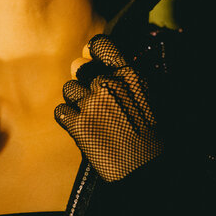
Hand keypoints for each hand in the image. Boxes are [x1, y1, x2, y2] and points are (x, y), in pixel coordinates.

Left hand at [54, 34, 162, 181]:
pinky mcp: (77, 124)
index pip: (100, 45)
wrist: (147, 171)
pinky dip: (67, 119)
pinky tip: (81, 129)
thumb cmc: (154, 136)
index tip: (91, 58)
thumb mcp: (150, 97)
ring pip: (68, 89)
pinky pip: (60, 111)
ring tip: (92, 118)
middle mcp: (108, 84)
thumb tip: (96, 60)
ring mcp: (91, 103)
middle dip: (84, 82)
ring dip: (76, 101)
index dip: (92, 51)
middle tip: (95, 99)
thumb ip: (126, 77)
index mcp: (130, 75)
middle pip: (80, 68)